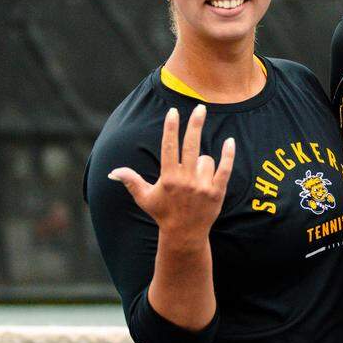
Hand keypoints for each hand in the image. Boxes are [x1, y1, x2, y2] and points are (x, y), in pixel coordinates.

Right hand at [108, 105, 234, 242]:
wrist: (184, 235)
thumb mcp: (144, 198)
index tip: (174, 111)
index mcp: (168, 178)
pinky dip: (228, 155)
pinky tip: (229, 142)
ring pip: (207, 159)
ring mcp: (202, 186)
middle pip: (191, 145)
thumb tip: (112, 171)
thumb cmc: (163, 214)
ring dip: (203, 163)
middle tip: (200, 107)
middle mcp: (185, 180)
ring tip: (196, 181)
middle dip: (195, 124)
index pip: (169, 147)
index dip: (171, 128)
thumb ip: (131, 181)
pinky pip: (225, 168)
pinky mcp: (217, 192)